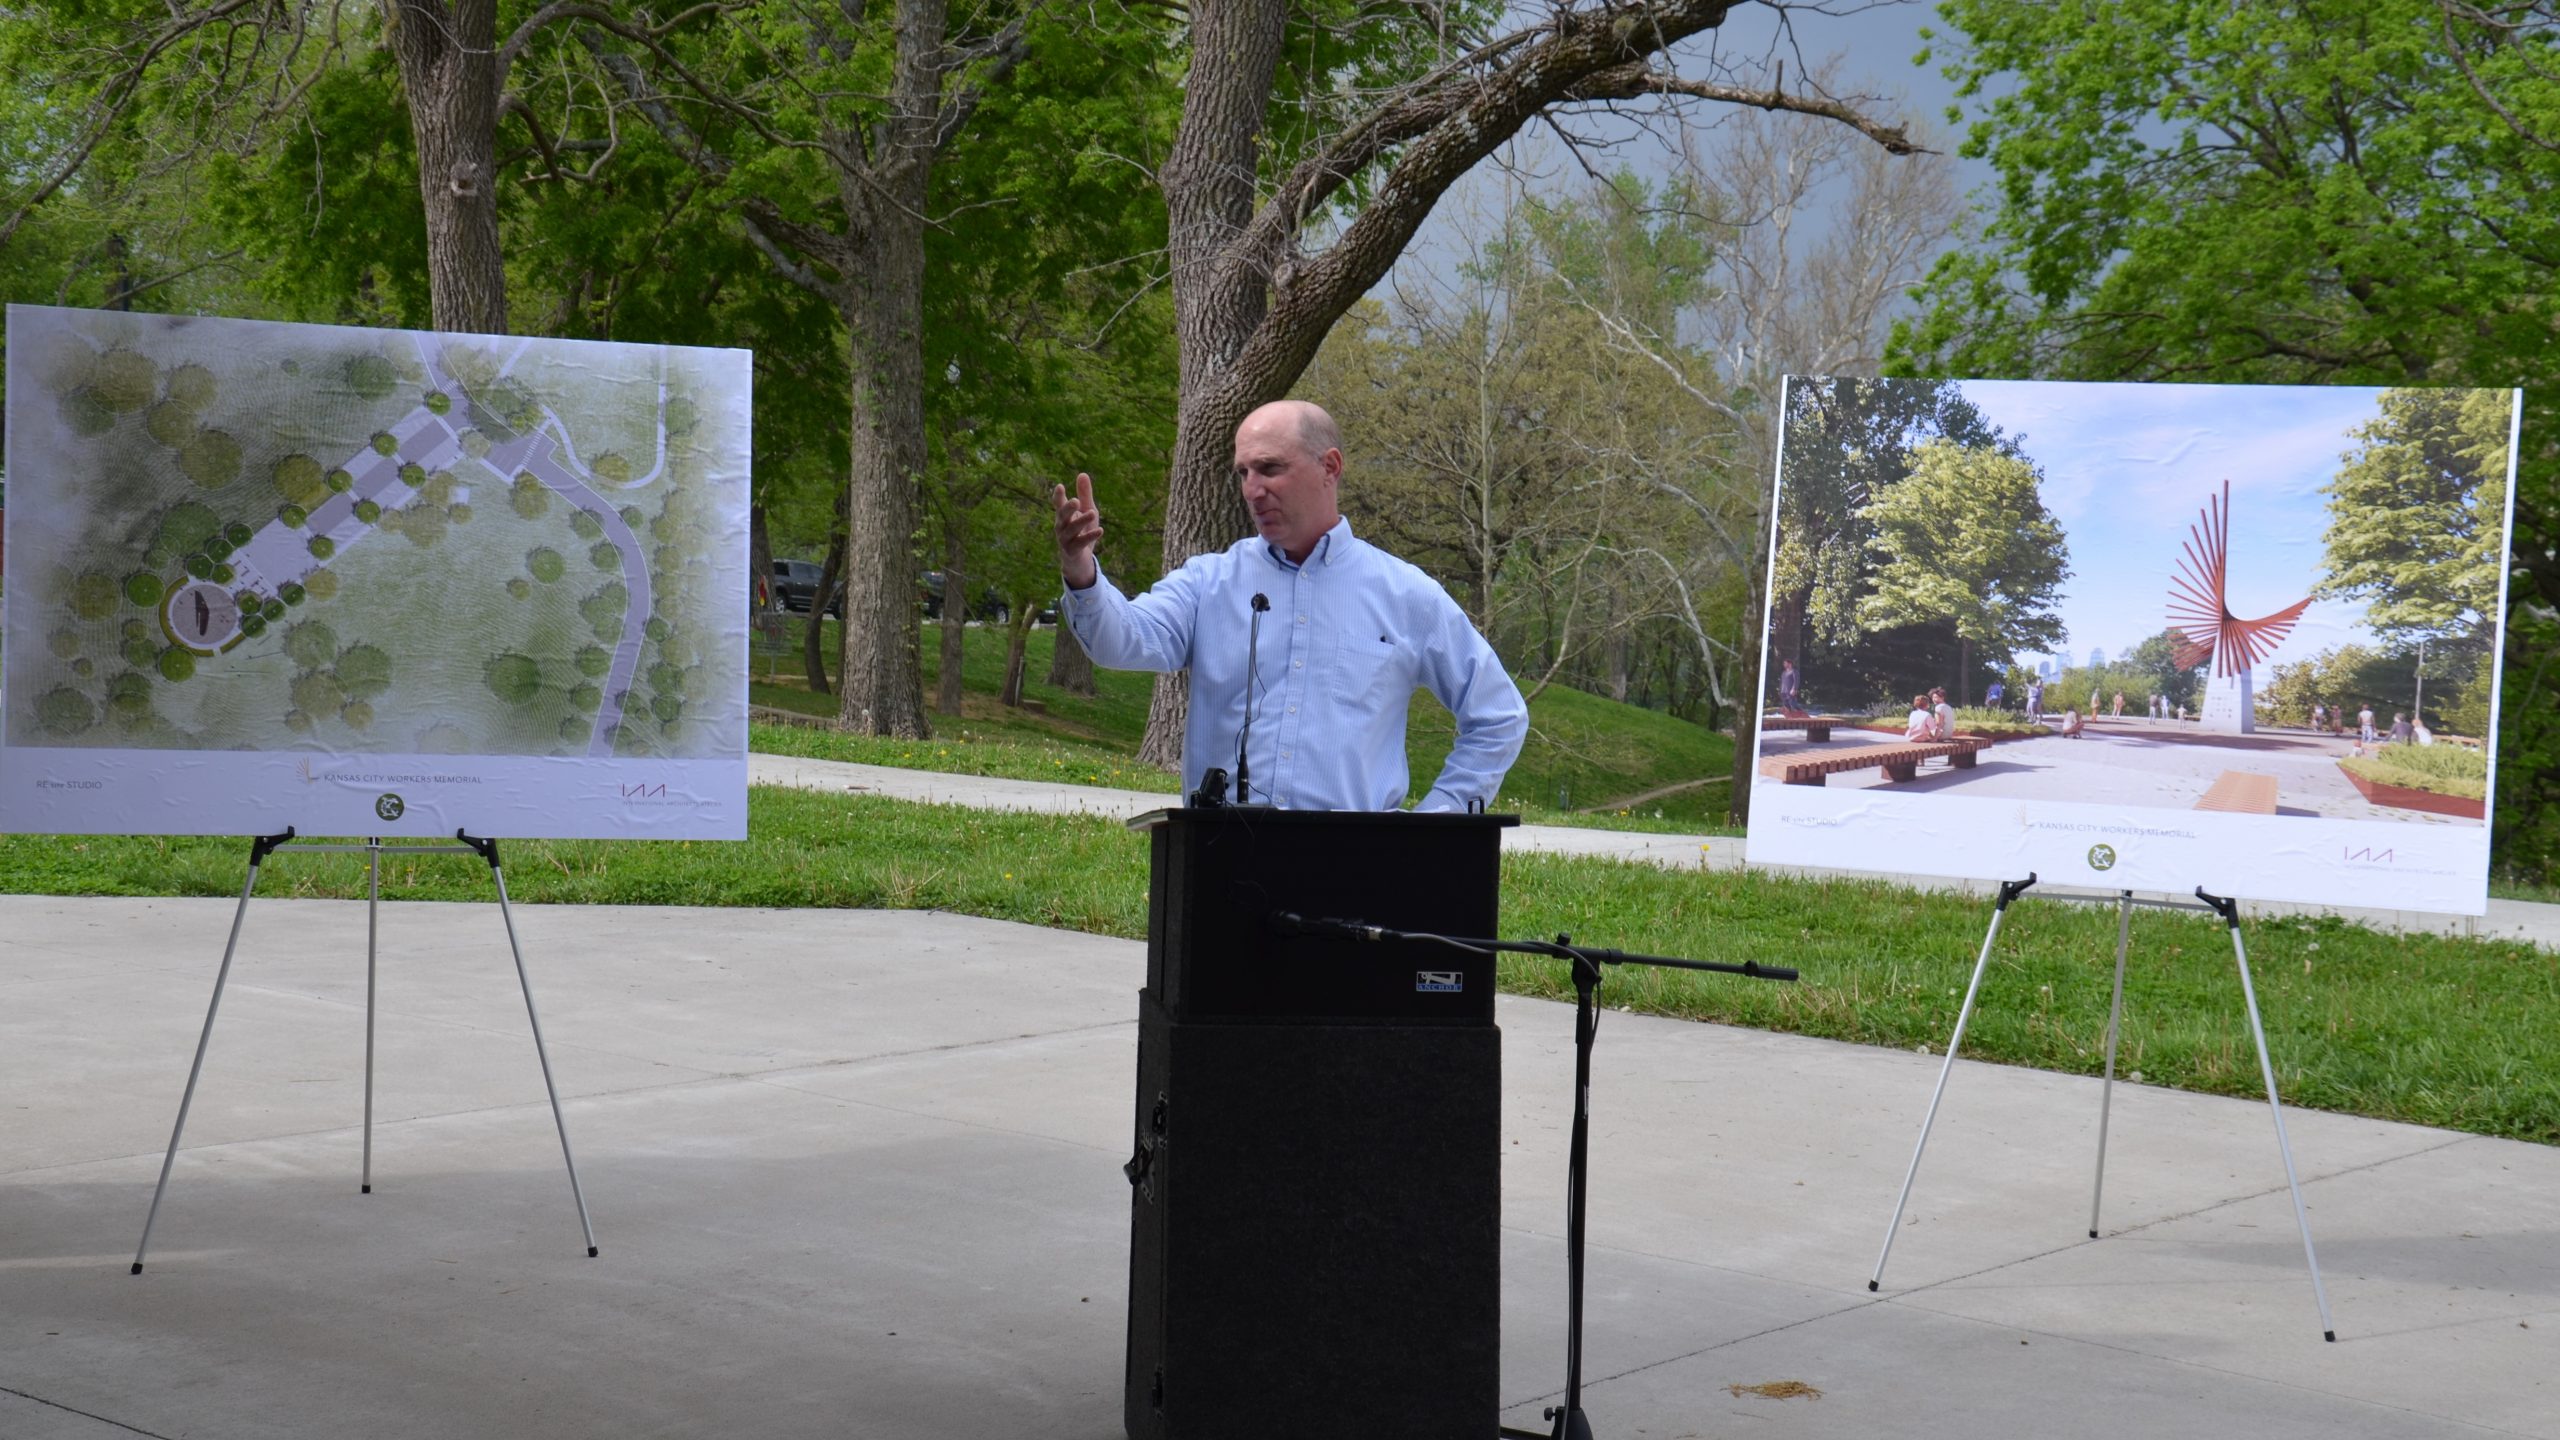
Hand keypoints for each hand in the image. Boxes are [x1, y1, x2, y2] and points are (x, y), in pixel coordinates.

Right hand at [1053, 471, 1101, 589]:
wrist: (1079, 559)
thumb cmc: (1082, 530)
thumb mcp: (1086, 510)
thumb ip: (1084, 494)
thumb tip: (1082, 473)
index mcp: (1063, 515)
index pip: (1058, 504)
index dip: (1058, 496)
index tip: (1060, 486)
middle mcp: (1061, 526)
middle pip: (1062, 516)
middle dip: (1068, 508)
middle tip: (1075, 501)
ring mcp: (1065, 539)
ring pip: (1072, 529)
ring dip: (1082, 521)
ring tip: (1092, 512)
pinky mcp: (1072, 551)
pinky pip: (1080, 543)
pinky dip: (1090, 537)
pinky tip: (1100, 530)